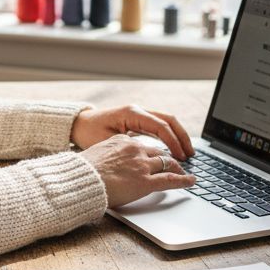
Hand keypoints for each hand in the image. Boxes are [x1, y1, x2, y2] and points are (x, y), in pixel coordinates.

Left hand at [71, 105, 194, 159]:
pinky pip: (159, 125)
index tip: (181, 156)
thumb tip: (148, 159)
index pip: (161, 126)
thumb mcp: (107, 142)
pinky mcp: (138, 120)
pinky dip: (169, 136)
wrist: (78, 124)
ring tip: (186, 153)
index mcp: (132, 113)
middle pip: (169, 120)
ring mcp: (139, 113)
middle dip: (182, 137)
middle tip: (190, 155)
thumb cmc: (89, 133)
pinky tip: (174, 149)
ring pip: (166, 121)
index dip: (173, 142)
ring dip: (178, 136)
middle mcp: (138, 110)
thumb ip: (128, 148)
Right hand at [77, 134, 196, 207]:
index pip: (142, 145)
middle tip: (176, 163)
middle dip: (168, 157)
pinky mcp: (146, 181)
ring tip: (185, 172)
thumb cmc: (82, 172)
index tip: (154, 156)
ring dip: (178, 168)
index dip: (150, 153)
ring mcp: (141, 165)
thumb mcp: (95, 154)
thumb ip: (108, 155)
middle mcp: (134, 149)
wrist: (80, 181)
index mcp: (121, 141)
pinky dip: (184, 180)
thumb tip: (110, 163)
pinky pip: (170, 179)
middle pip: (158, 152)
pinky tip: (191, 181)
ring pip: (167, 163)